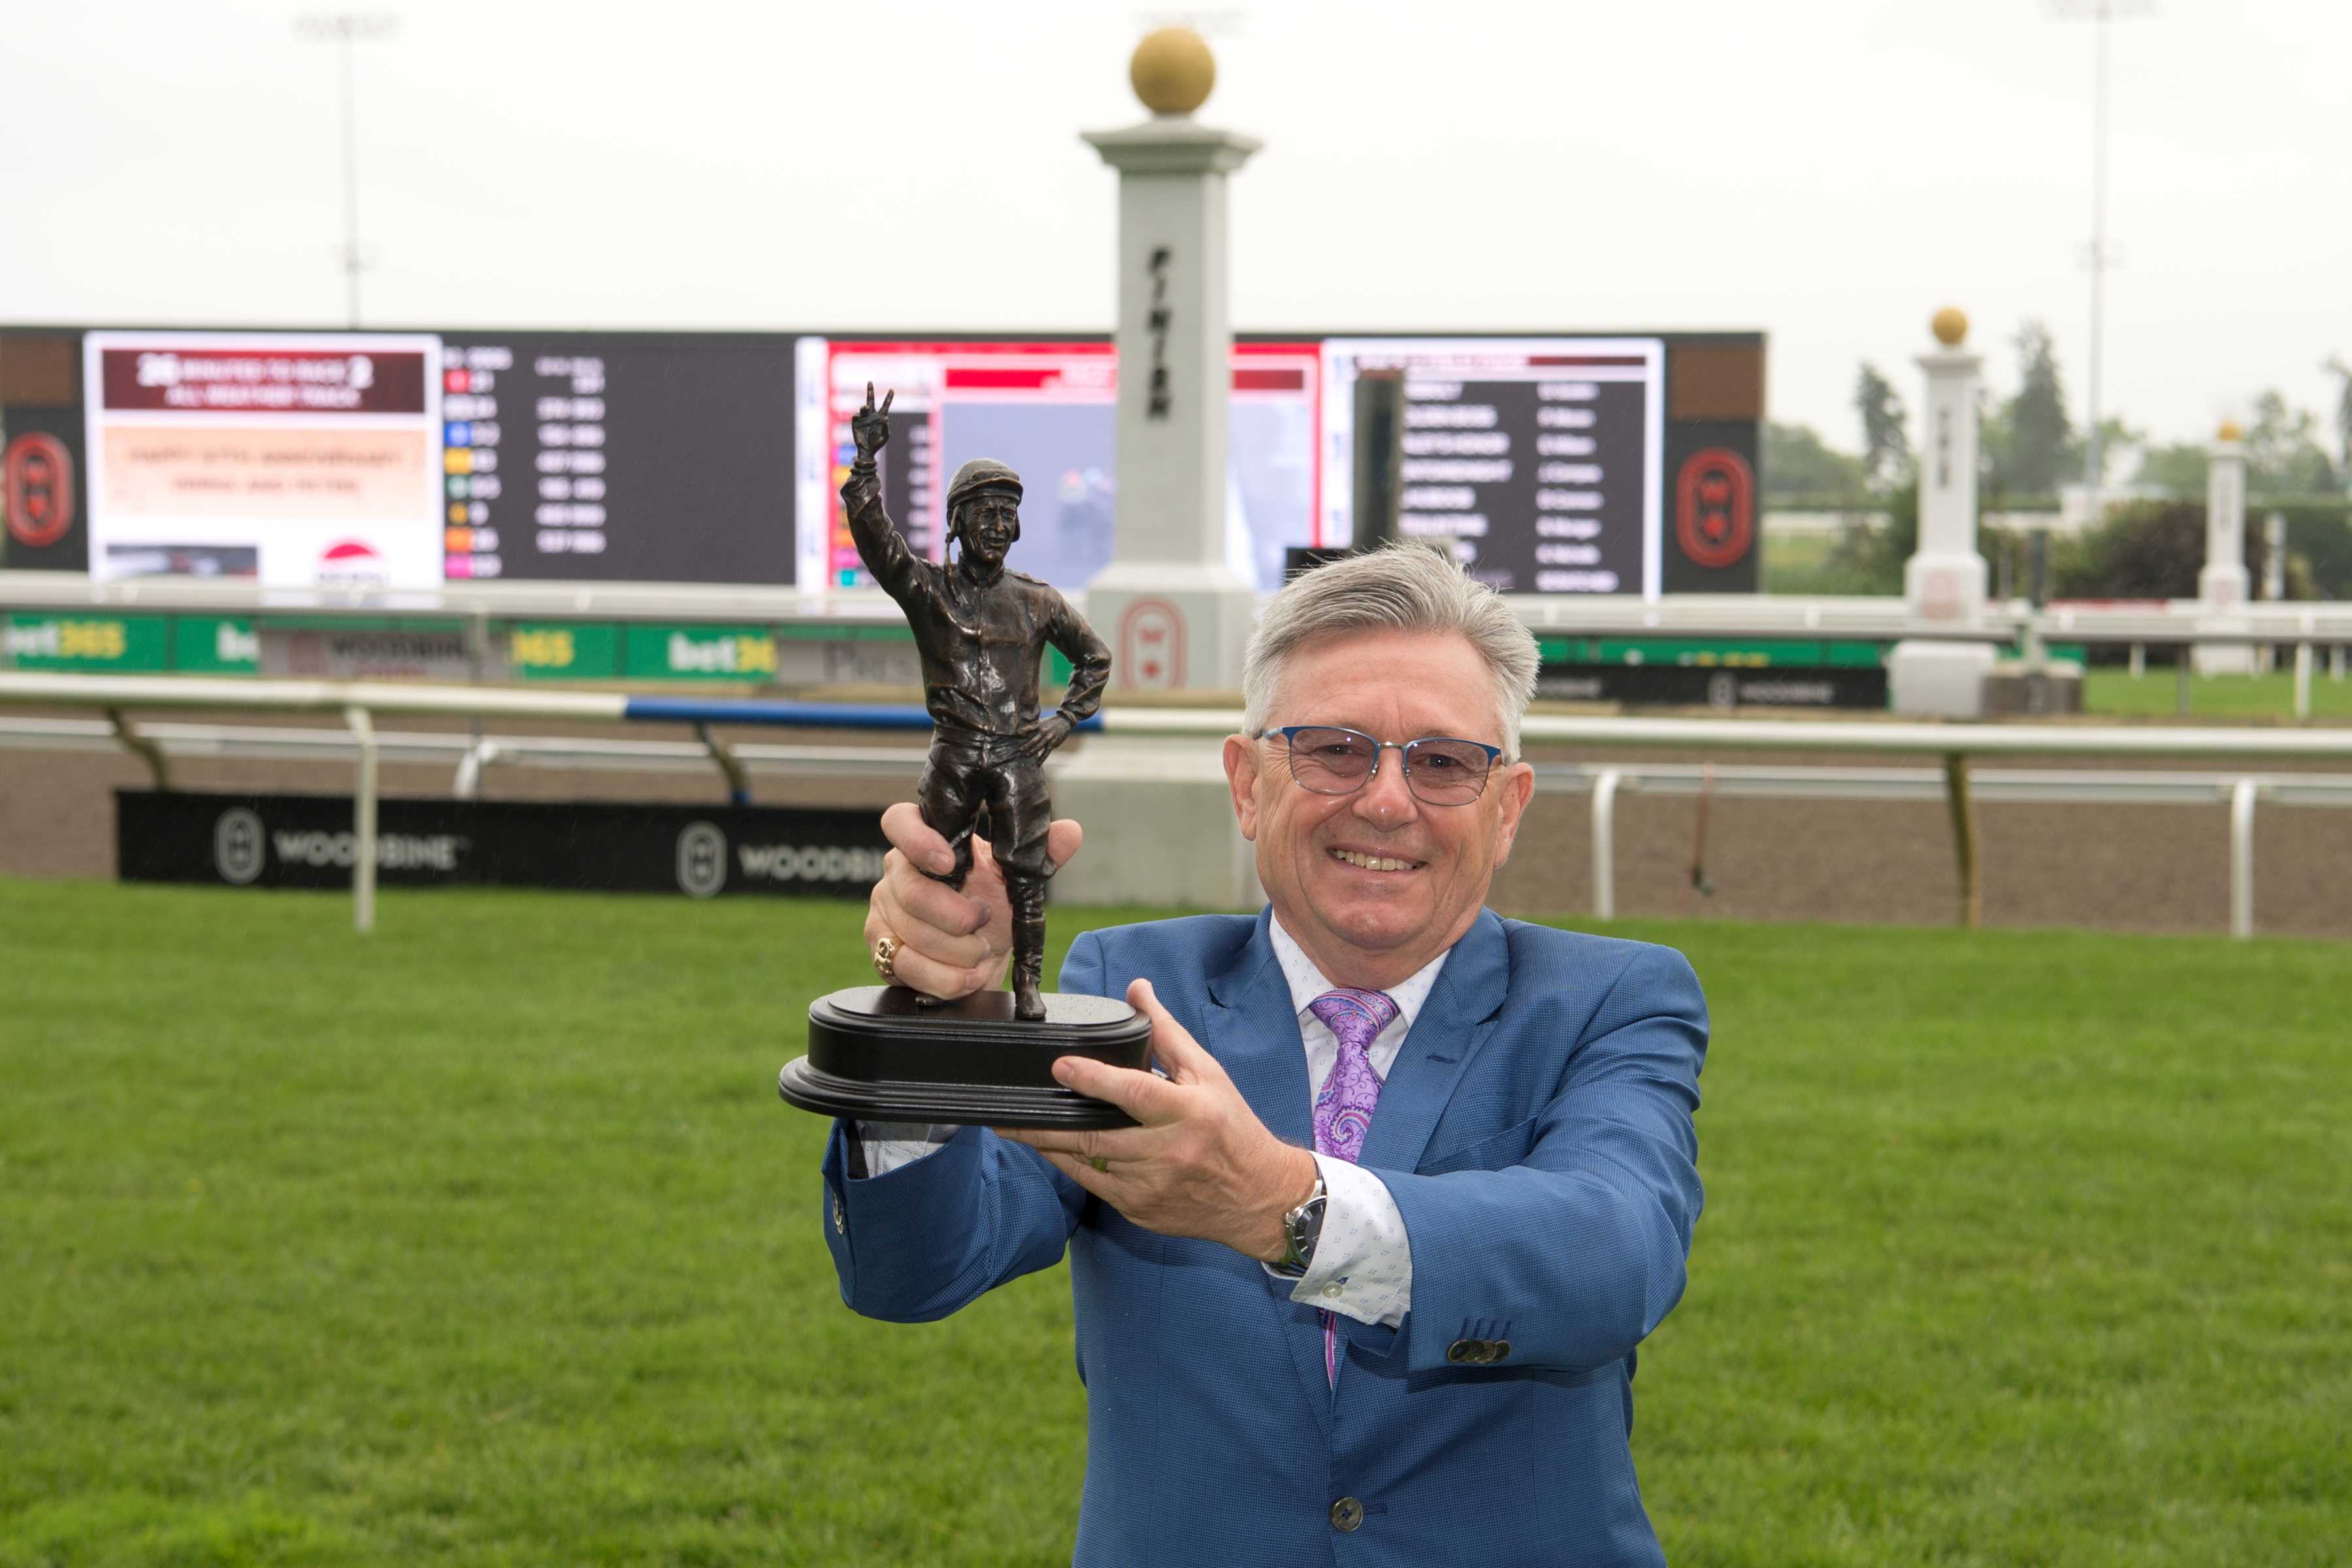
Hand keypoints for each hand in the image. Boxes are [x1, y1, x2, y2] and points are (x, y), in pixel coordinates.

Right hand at [851, 382, 892, 460]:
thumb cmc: (878, 444)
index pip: (885, 405)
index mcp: (880, 417)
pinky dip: (857, 415)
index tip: (892, 389)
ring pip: (863, 408)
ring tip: (865, 408)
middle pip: (870, 400)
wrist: (867, 450)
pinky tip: (858, 416)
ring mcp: (863, 418)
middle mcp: (871, 415)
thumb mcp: (885, 437)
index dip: (888, 398)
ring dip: (864, 407)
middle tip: (870, 382)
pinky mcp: (856, 423)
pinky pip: (856, 416)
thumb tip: (885, 418)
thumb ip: (886, 428)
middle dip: (870, 391)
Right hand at [862, 802, 1082, 1000]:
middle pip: (910, 891)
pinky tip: (967, 977)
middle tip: (981, 921)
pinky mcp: (883, 950)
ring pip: (910, 933)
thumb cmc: (991, 905)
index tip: (950, 860)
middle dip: (955, 915)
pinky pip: (905, 966)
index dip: (918, 840)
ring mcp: (883, 912)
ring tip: (981, 952)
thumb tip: (1069, 832)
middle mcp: (896, 873)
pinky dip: (944, 978)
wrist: (980, 954)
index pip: (898, 822)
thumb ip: (1039, 854)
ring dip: (956, 950)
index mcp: (923, 841)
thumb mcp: (1016, 880)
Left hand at [997, 979, 1319, 1261]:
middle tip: (1007, 1110)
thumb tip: (1136, 988)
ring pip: (1087, 1164)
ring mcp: (1151, 1186)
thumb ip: (1166, 1032)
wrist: (1259, 1197)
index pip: (1134, 1093)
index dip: (1095, 1080)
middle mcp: (1167, 1152)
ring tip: (1013, 1127)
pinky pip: (1093, 1185)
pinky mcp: (1139, 1209)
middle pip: (1096, 1136)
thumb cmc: (1232, 1127)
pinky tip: (1049, 1149)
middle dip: (1047, 1124)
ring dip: (1048, 1145)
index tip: (1061, 1065)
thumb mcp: (1208, 1074)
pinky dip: (1068, 1165)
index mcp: (1188, 1113)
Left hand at [1018, 712, 1074, 764]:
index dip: (1024, 734)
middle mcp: (1045, 733)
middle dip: (1027, 745)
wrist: (1065, 722)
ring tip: (1026, 755)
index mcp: (1040, 726)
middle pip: (1034, 740)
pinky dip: (1042, 758)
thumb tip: (1020, 732)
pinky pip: (1047, 752)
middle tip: (1020, 750)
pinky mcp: (1054, 744)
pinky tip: (1038, 763)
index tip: (1017, 737)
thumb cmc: (1051, 722)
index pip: (1030, 731)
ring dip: (1033, 751)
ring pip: (1040, 746)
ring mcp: (1049, 738)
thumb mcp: (1041, 722)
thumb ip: (1032, 727)